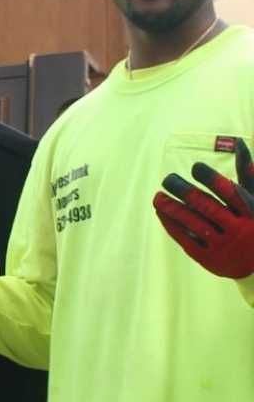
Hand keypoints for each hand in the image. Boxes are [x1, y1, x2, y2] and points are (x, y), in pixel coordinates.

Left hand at [153, 139, 253, 278]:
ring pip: (194, 224)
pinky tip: (162, 213)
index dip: (211, 178)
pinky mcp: (210, 259)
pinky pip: (187, 240)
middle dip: (184, 192)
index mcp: (252, 212)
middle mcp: (238, 230)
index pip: (229, 192)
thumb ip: (247, 172)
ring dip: (173, 209)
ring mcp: (224, 246)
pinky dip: (173, 226)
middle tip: (168, 179)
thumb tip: (237, 142)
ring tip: (158, 196)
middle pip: (207, 207)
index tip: (195, 167)